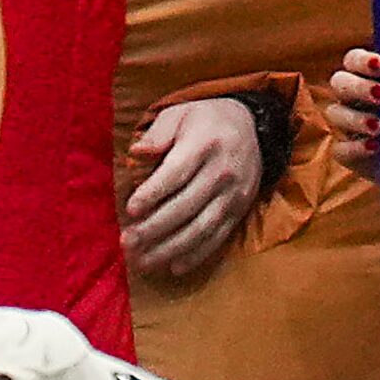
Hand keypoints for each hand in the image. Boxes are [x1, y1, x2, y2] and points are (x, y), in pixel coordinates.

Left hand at [121, 97, 263, 278]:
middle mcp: (222, 173)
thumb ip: (157, 132)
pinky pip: (218, 238)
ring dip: (170, 249)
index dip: (153, 193)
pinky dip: (196, 255)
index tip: (130, 210)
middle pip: (185, 207)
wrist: (253, 127)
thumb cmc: (205, 120)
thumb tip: (136, 152)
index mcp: (204, 145)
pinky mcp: (239, 211)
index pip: (176, 174)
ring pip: (201, 229)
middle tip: (126, 243)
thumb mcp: (180, 113)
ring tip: (142, 262)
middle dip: (154, 229)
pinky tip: (173, 267)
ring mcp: (233, 195)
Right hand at [326, 45, 379, 224]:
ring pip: (336, 114)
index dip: (361, 59)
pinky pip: (342, 150)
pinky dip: (354, 149)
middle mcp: (357, 98)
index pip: (354, 60)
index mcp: (373, 77)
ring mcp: (351, 127)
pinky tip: (374, 148)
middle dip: (357, 86)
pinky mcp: (353, 155)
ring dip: (354, 117)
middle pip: (339, 83)